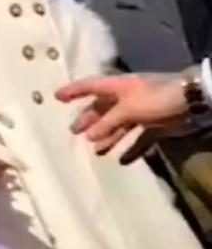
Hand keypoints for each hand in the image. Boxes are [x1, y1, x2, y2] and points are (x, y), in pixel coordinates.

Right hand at [56, 74, 185, 158]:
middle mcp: (126, 98)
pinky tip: (122, 161)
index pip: (90, 87)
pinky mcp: (153, 125)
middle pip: (102, 109)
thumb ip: (108, 123)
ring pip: (118, 125)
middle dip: (89, 120)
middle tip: (74, 132)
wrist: (191, 101)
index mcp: (117, 87)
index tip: (57, 97)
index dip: (74, 91)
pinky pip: (137, 138)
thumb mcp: (128, 109)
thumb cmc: (155, 97)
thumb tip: (89, 136)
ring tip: (97, 151)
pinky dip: (130, 149)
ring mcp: (140, 112)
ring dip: (107, 137)